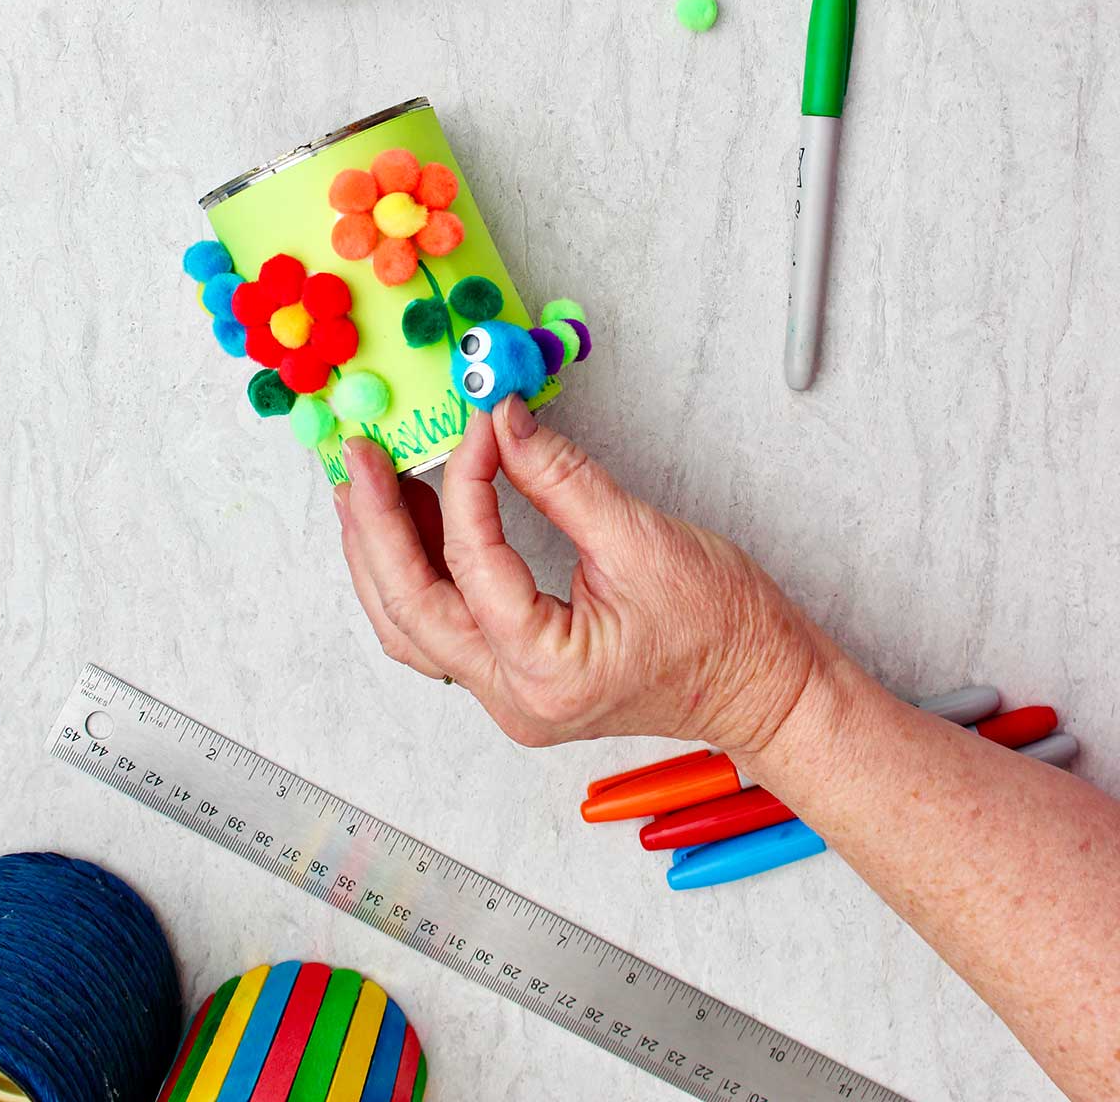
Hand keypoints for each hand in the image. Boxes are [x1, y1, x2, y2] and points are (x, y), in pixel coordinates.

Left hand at [333, 395, 832, 758]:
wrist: (763, 684)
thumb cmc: (723, 629)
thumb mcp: (643, 540)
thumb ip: (562, 478)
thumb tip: (505, 420)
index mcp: (545, 671)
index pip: (473, 561)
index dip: (466, 479)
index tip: (477, 422)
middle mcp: (513, 698)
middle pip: (409, 609)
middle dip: (373, 527)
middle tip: (356, 456)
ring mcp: (509, 696)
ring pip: (413, 628)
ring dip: (382, 553)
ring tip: (367, 484)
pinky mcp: (516, 679)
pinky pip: (442, 628)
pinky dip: (418, 573)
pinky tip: (414, 519)